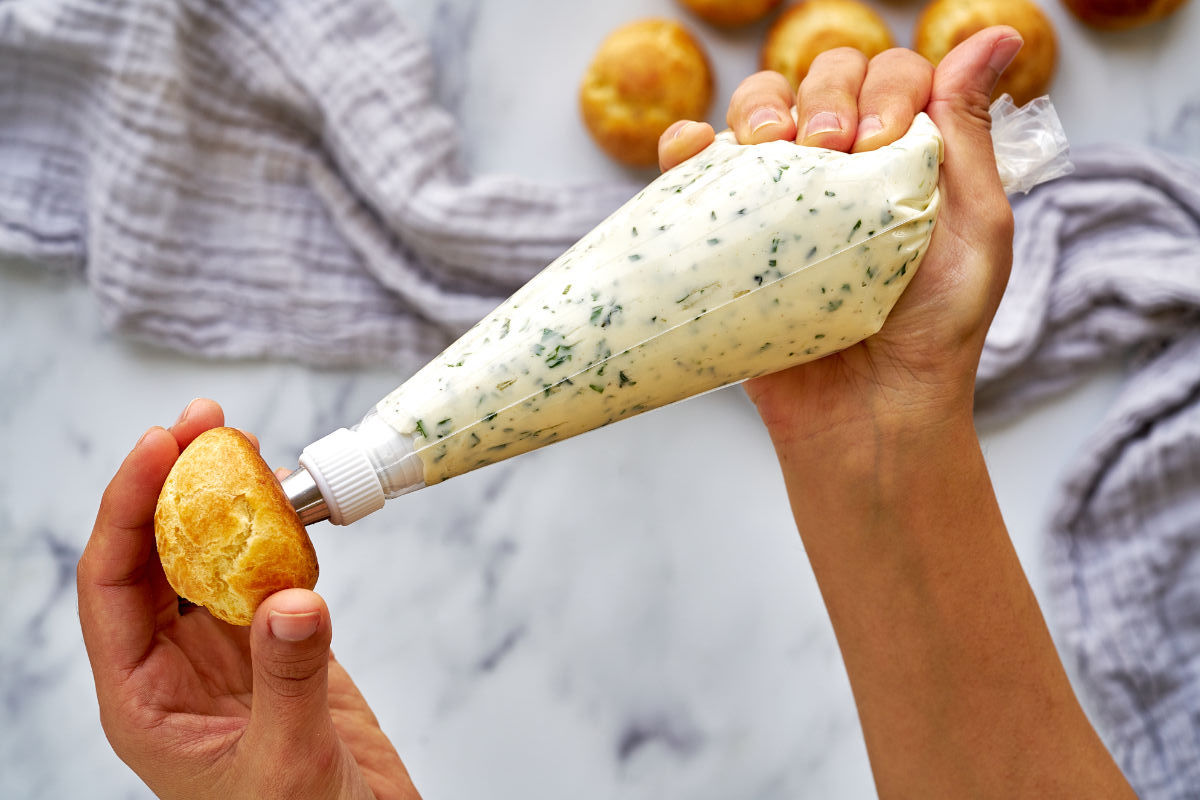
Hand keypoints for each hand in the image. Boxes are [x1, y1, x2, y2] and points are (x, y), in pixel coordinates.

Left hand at [78, 399, 420, 799]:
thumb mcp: (285, 765)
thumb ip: (288, 679)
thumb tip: (290, 598)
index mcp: (144, 700)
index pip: (111, 586)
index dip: (126, 509)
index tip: (160, 448)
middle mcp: (175, 669)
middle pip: (153, 557)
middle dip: (172, 484)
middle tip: (205, 424)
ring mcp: (230, 656)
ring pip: (209, 560)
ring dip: (226, 504)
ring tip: (250, 451)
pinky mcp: (282, 650)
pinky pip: (269, 577)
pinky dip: (282, 539)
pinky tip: (295, 513)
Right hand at [659, 33, 1136, 796]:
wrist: (867, 413)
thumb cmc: (933, 332)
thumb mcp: (976, 226)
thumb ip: (970, 131)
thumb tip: (993, 35)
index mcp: (904, 157)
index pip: (890, 74)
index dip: (884, 88)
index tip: (882, 145)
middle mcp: (841, 168)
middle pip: (818, 78)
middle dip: (823, 96)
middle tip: (831, 152)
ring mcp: (780, 198)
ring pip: (756, 108)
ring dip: (759, 107)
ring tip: (775, 153)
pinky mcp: (729, 234)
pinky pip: (694, 167)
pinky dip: (686, 145)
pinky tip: (699, 151)